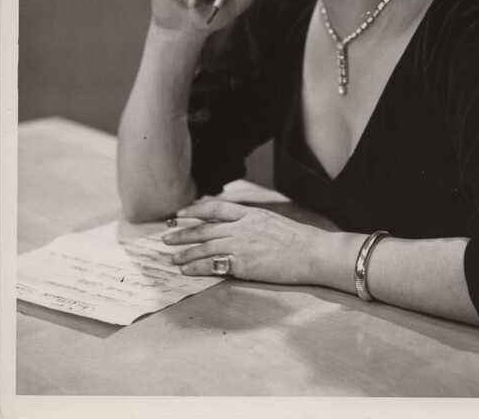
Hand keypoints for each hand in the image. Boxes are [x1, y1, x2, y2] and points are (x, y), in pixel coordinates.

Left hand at [161, 199, 321, 284]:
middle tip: (166, 238)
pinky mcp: (242, 263)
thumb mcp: (273, 222)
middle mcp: (242, 226)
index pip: (216, 208)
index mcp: (250, 214)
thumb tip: (238, 227)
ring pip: (205, 246)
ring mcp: (241, 244)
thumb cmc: (298, 240)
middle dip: (183, 233)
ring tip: (172, 258)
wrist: (312, 252)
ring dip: (185, 252)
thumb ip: (253, 223)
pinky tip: (186, 270)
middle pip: (205, 228)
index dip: (195, 211)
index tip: (180, 214)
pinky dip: (196, 266)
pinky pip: (213, 264)